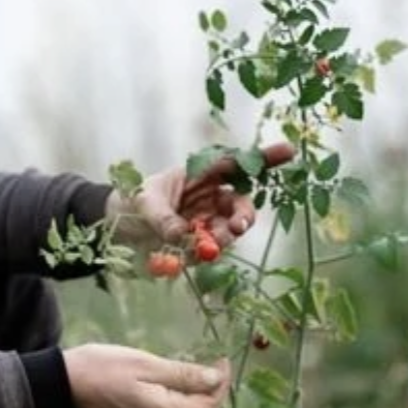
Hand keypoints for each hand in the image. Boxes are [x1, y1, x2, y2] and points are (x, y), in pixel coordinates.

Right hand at [64, 344, 229, 407]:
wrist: (57, 388)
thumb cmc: (100, 368)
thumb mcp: (144, 363)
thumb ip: (182, 374)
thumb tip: (215, 379)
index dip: (221, 385)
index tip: (220, 361)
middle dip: (204, 389)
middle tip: (203, 361)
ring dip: (182, 396)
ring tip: (175, 369)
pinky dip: (163, 403)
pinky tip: (152, 384)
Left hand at [109, 143, 295, 253]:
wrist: (118, 227)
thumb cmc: (133, 201)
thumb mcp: (144, 203)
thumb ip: (163, 218)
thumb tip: (179, 235)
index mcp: (202, 174)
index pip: (236, 164)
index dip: (265, 158)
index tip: (289, 151)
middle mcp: (212, 197)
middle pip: (240, 205)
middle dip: (243, 217)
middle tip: (236, 228)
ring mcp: (209, 221)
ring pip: (230, 230)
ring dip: (223, 239)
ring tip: (204, 248)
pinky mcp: (202, 243)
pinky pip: (212, 250)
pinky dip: (201, 254)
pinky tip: (182, 256)